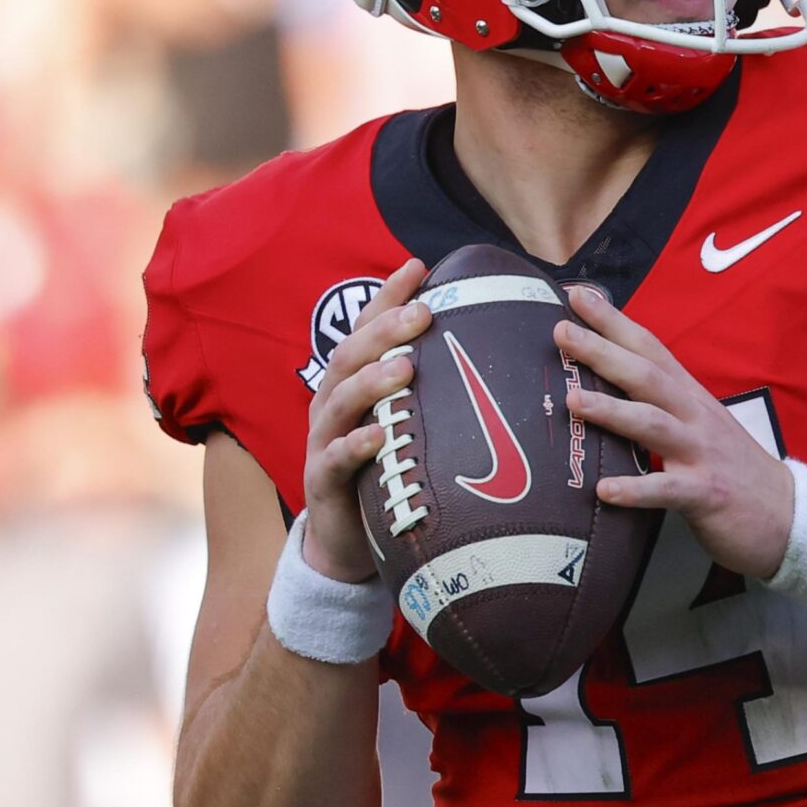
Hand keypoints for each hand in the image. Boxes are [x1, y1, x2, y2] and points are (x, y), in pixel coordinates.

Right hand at [299, 258, 430, 582]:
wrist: (344, 540)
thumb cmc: (382, 470)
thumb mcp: (403, 423)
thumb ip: (427, 388)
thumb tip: (483, 351)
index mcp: (352, 382)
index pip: (366, 328)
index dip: (388, 295)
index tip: (419, 265)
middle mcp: (333, 403)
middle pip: (351, 355)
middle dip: (384, 330)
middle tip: (423, 313)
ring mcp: (324, 440)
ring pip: (340, 400)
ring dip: (371, 380)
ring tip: (404, 366)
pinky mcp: (324, 482)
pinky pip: (336, 459)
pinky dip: (355, 444)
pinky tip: (376, 434)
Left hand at [555, 287, 795, 581]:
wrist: (787, 515)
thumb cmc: (731, 468)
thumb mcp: (699, 424)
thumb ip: (662, 403)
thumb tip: (610, 382)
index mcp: (689, 397)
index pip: (649, 348)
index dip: (614, 321)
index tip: (577, 295)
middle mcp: (694, 417)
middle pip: (646, 376)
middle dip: (603, 352)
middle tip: (562, 332)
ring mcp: (701, 454)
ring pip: (653, 424)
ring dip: (612, 411)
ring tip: (573, 400)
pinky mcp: (706, 494)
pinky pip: (667, 489)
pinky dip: (636, 489)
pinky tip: (604, 490)